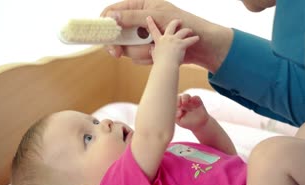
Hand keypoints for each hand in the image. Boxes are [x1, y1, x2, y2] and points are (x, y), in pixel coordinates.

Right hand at [100, 0, 232, 71]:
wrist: (202, 44)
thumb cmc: (184, 23)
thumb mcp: (157, 17)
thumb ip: (133, 17)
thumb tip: (111, 17)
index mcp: (141, 6)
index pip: (114, 11)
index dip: (106, 22)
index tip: (102, 34)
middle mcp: (140, 21)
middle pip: (118, 34)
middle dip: (120, 45)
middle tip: (116, 54)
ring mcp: (144, 36)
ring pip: (129, 48)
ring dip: (140, 53)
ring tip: (154, 50)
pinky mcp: (149, 49)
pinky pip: (139, 57)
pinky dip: (148, 58)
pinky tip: (156, 55)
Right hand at [146, 17, 198, 64]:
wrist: (166, 66)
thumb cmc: (160, 64)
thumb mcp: (155, 56)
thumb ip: (153, 51)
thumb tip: (151, 49)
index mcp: (159, 41)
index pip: (153, 30)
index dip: (150, 23)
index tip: (149, 17)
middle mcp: (167, 38)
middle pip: (171, 26)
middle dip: (176, 22)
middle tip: (179, 21)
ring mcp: (174, 40)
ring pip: (183, 31)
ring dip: (187, 30)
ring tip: (190, 30)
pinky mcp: (181, 44)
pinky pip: (190, 40)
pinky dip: (194, 39)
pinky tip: (197, 38)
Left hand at [176, 94, 208, 130]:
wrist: (199, 125)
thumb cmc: (188, 123)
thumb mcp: (179, 121)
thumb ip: (176, 116)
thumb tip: (178, 112)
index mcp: (178, 107)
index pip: (174, 102)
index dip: (173, 103)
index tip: (176, 107)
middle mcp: (183, 103)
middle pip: (179, 97)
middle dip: (178, 100)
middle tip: (179, 105)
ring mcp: (190, 102)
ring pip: (186, 96)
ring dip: (185, 98)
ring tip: (184, 103)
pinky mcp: (197, 101)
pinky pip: (196, 97)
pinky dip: (194, 98)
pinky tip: (192, 101)